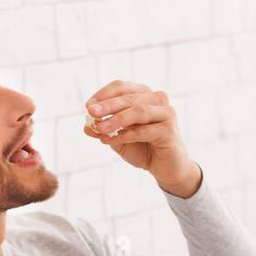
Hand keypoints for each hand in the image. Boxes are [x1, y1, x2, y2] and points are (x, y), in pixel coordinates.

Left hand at [84, 80, 202, 197]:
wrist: (165, 168)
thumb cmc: (143, 148)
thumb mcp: (118, 139)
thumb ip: (104, 131)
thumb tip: (86, 126)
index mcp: (144, 95)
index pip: (121, 87)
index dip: (103, 95)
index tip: (87, 106)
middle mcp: (157, 99)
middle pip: (129, 97)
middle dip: (107, 105)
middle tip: (90, 112)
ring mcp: (166, 113)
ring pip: (138, 111)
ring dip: (116, 119)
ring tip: (99, 128)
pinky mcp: (169, 130)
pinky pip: (143, 131)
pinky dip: (123, 136)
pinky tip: (108, 141)